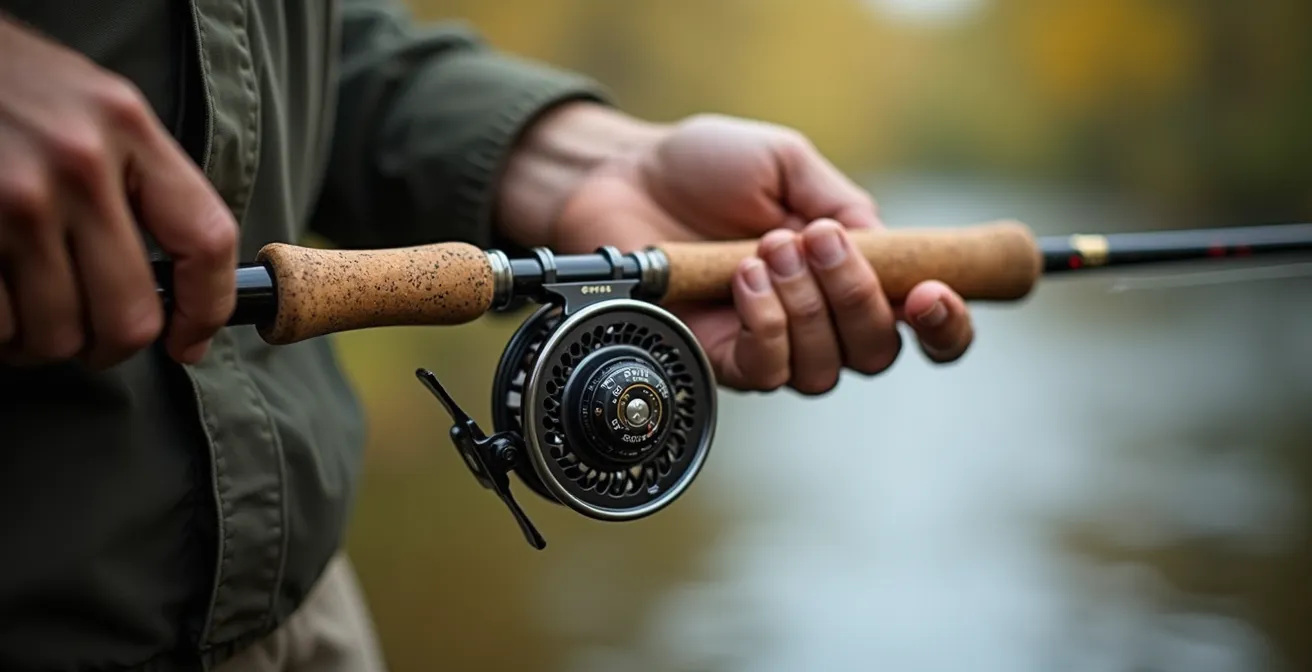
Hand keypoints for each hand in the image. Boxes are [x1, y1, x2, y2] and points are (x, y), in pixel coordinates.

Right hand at [0, 17, 237, 368]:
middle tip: (93, 340)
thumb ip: (144, 184)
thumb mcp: (97, 109)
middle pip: (130, 314)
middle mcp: (77, 162)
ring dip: (46, 343)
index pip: (206, 242)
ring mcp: (13, 198)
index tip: (190, 342)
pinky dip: (0, 331)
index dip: (207, 311)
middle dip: (112, 346)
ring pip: (57, 333)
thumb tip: (183, 287)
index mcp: (128, 128)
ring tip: (32, 313)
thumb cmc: (12, 88)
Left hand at [500, 104, 973, 394]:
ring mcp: (772, 346)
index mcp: (851, 272)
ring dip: (806, 307)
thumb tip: (884, 250)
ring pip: (825, 369)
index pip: (921, 323)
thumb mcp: (787, 163)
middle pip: (877, 353)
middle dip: (856, 298)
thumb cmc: (706, 167)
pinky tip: (743, 277)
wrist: (625, 176)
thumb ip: (844, 203)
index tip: (932, 295)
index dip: (946, 325)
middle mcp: (820, 321)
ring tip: (768, 248)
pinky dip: (764, 324)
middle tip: (813, 240)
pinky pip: (766, 371)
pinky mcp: (720, 361)